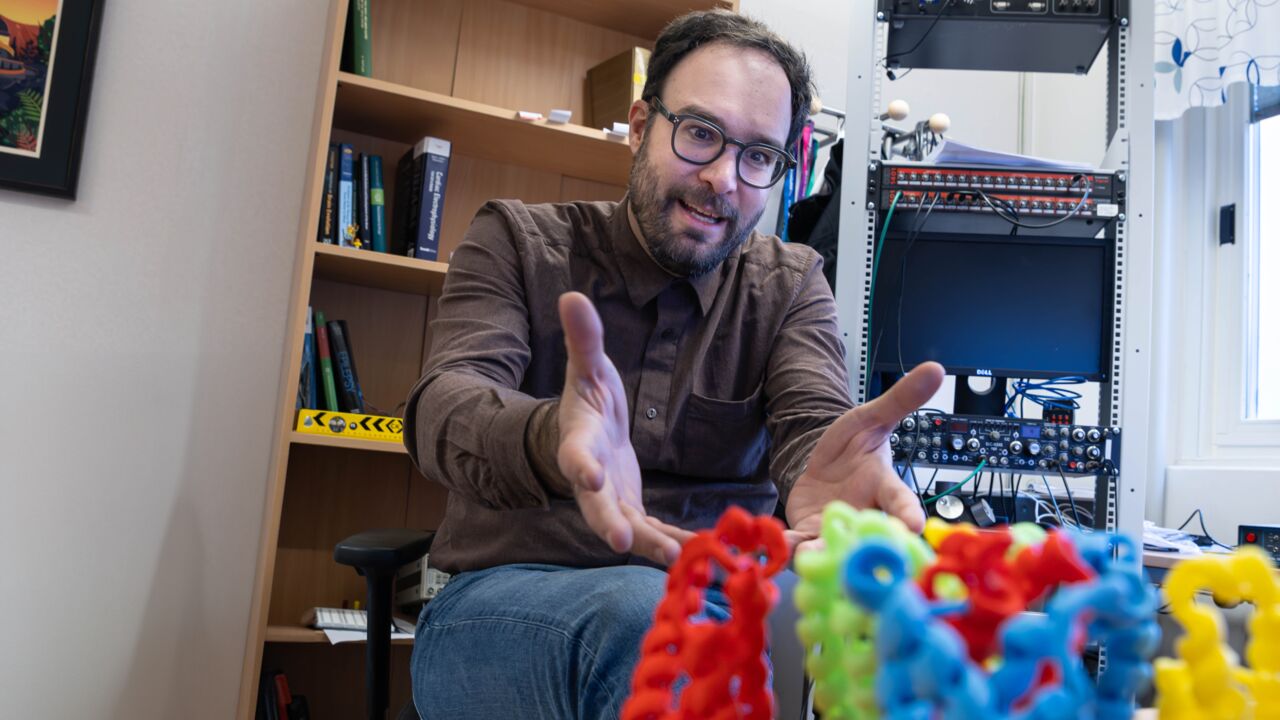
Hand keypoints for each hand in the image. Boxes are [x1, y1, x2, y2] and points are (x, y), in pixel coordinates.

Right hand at [555, 292, 692, 564]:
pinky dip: (672, 543)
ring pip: (628, 528)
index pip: (576, 453)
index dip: (581, 466)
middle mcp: (592, 478)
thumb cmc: (588, 397)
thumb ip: (584, 338)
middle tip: (621, 543)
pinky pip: (653, 531)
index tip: (591, 476)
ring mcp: (612, 500)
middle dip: (608, 524)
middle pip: (596, 506)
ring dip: (649, 544)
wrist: (590, 430)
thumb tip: (571, 295)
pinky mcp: (633, 510)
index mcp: (579, 440)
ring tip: (676, 559)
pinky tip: (699, 555)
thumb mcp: (587, 366)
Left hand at [784, 362, 944, 551]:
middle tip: (861, 553)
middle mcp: (866, 514)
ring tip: (815, 555)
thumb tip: (934, 369)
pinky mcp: (812, 535)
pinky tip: (786, 547)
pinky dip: (795, 550)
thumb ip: (899, 400)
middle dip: (869, 549)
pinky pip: (805, 549)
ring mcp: (840, 529)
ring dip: (828, 555)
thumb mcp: (870, 418)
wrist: (820, 463)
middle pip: (874, 540)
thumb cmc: (854, 445)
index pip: (901, 501)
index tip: (914, 526)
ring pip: (839, 551)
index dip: (908, 514)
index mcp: (885, 487)